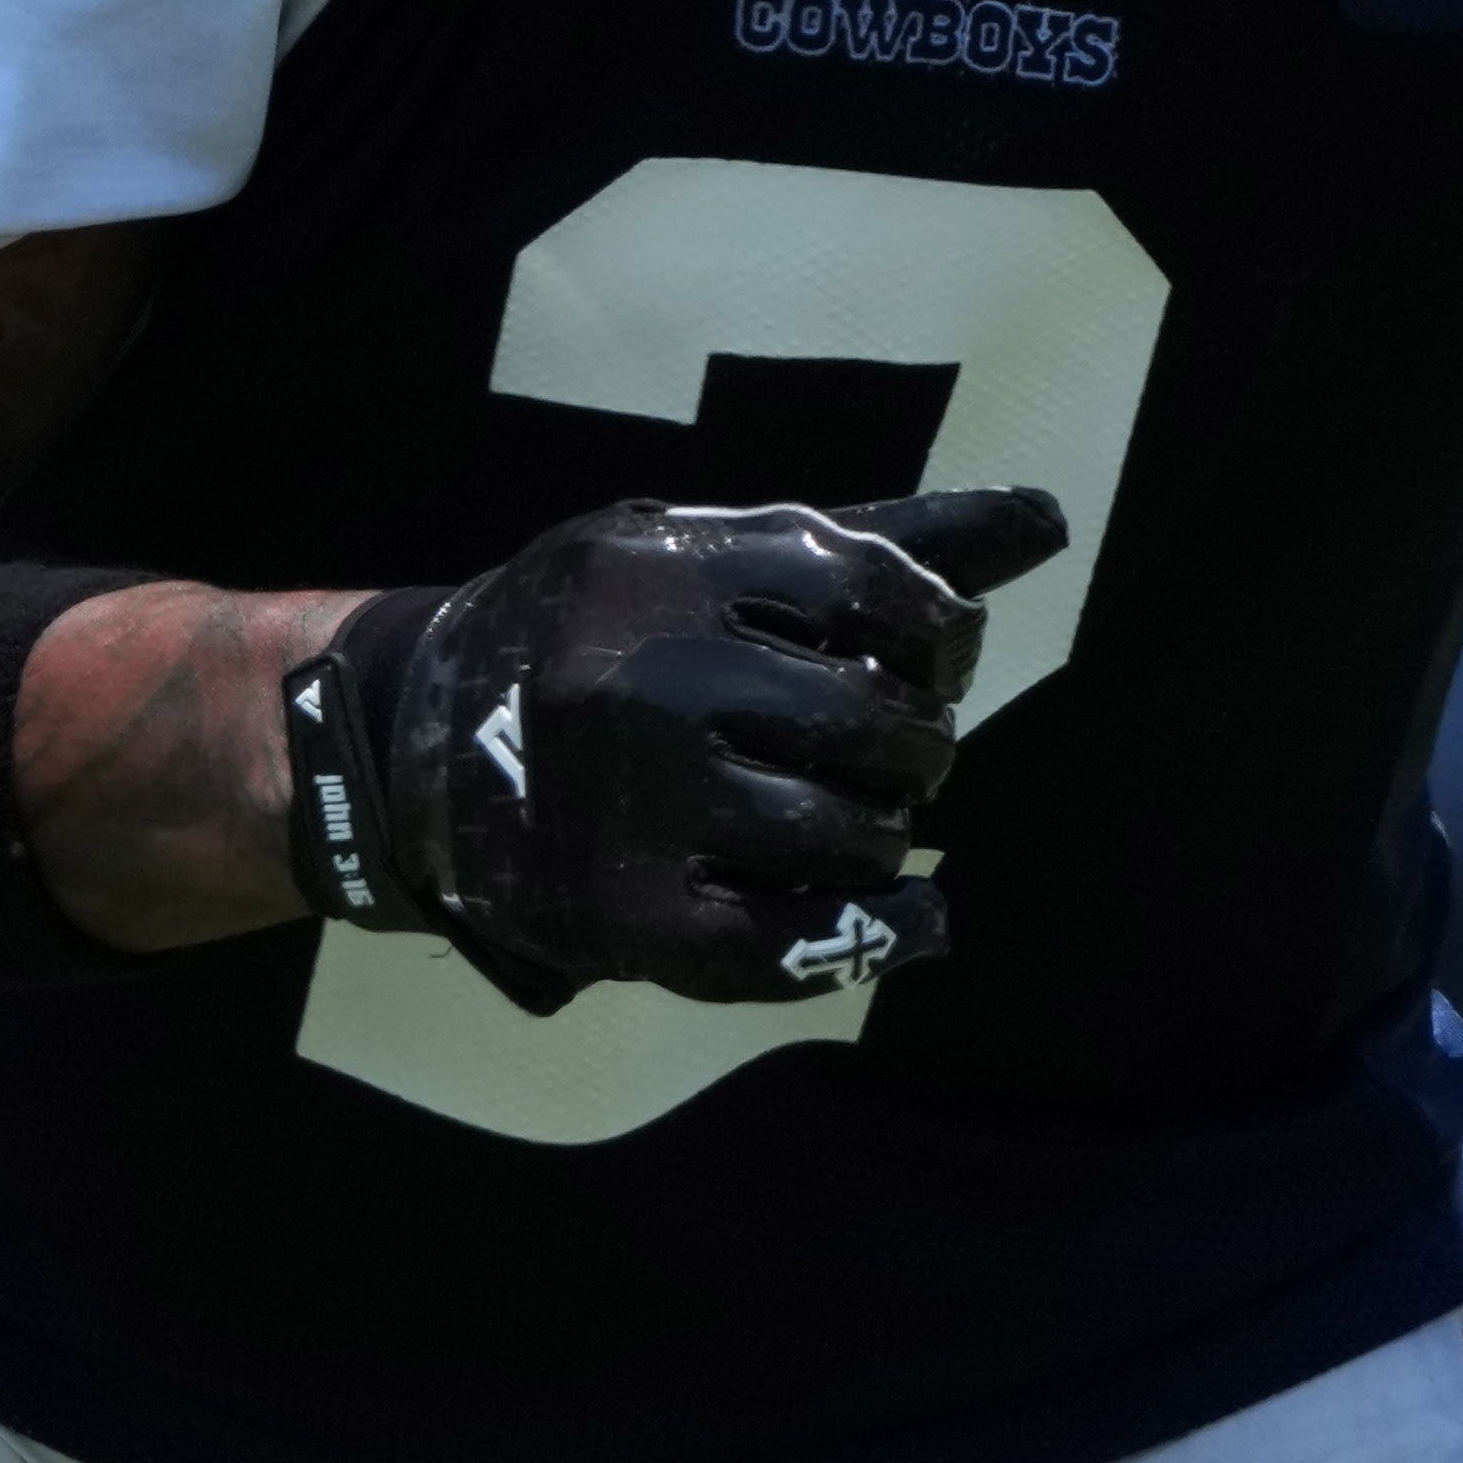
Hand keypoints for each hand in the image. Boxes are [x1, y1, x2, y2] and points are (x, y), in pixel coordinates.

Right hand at [281, 489, 1066, 1010]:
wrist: (415, 745)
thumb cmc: (600, 633)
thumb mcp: (701, 552)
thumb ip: (872, 540)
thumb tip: (1047, 520)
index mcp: (670, 569)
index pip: (876, 590)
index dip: (938, 631)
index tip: (930, 656)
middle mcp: (651, 683)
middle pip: (875, 724)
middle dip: (912, 742)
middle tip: (887, 750)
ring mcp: (639, 809)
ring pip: (853, 835)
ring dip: (883, 830)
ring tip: (851, 815)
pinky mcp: (630, 919)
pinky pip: (800, 942)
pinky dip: (884, 932)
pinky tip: (919, 915)